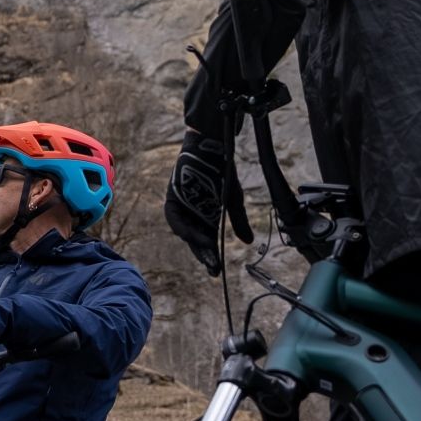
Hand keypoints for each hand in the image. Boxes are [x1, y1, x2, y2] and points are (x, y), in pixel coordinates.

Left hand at [165, 128, 247, 275]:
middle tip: (211, 267)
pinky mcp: (172, 198)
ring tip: (206, 248)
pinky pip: (174, 218)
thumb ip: (238, 221)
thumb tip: (248, 242)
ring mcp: (182, 207)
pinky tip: (191, 234)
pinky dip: (182, 227)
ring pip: (184, 231)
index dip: (211, 256)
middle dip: (203, 254)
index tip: (216, 271)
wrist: (212, 149)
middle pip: (196, 239)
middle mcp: (194, 214)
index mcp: (207, 216)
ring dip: (194, 241)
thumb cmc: (223, 172)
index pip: (207, 241)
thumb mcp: (233, 200)